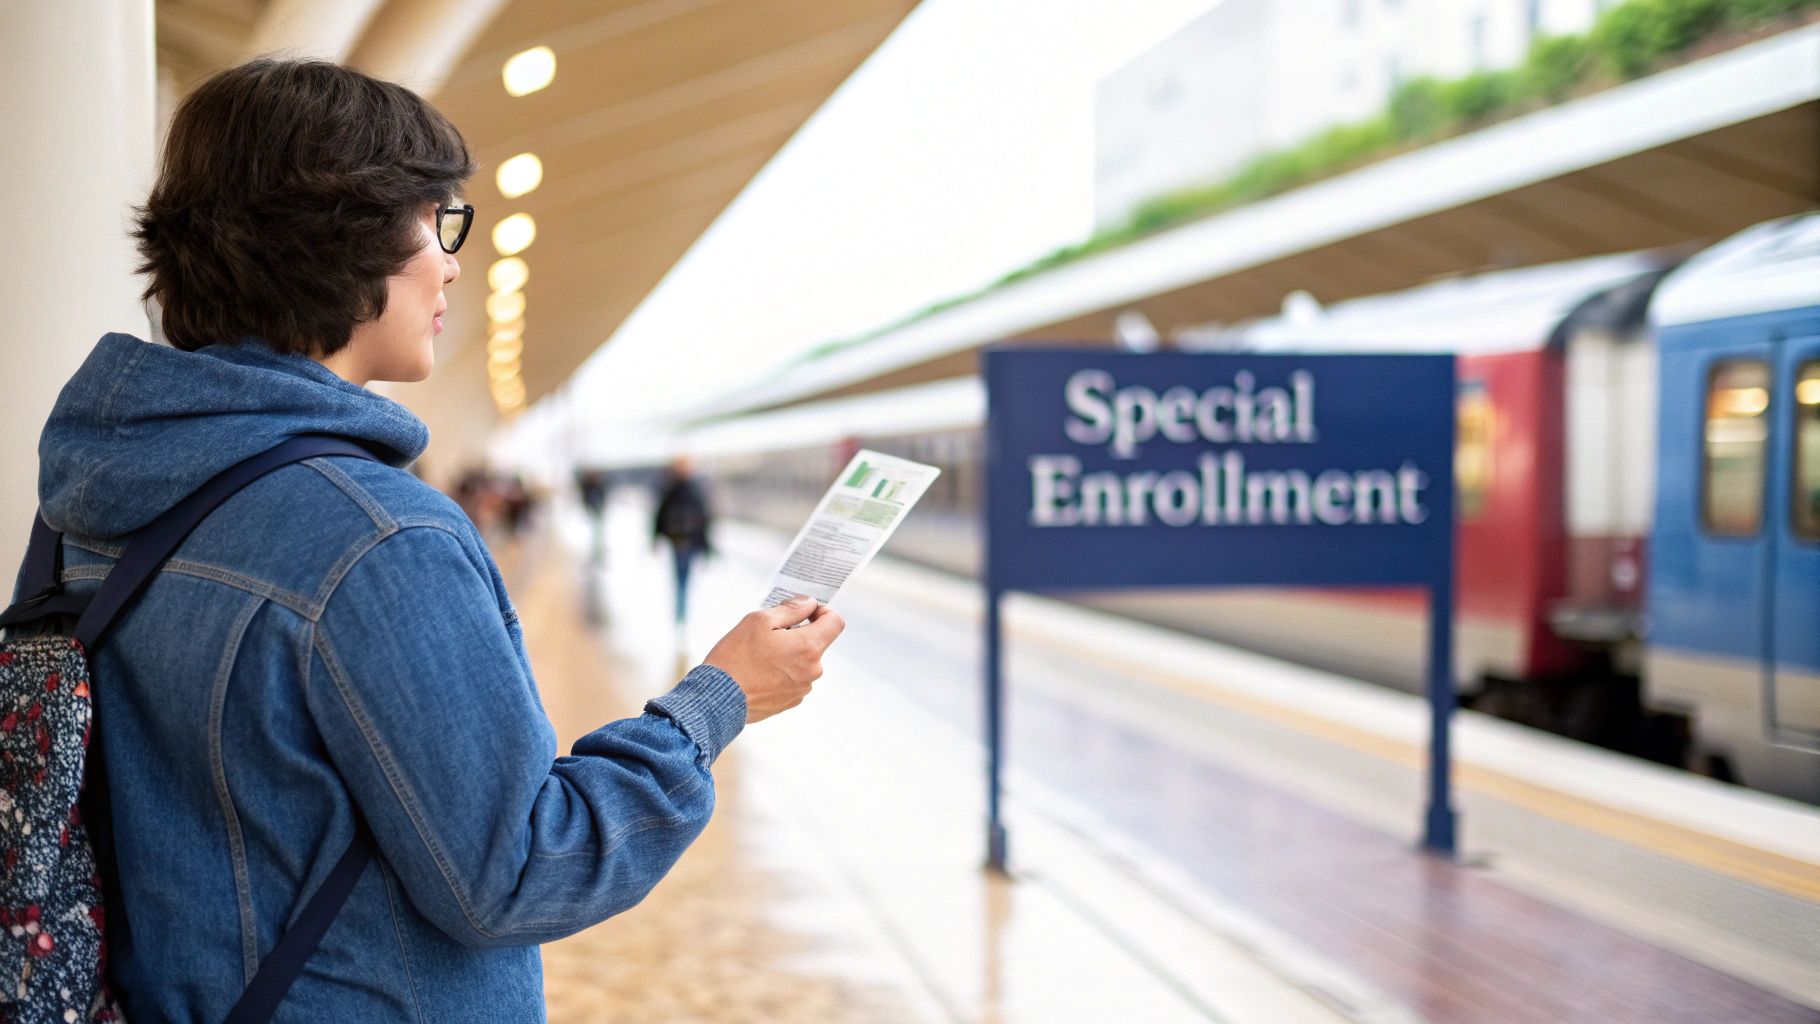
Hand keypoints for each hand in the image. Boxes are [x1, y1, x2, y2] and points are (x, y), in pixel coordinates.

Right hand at [704, 595, 844, 723]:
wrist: (717, 699)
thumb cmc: (736, 658)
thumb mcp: (759, 620)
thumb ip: (791, 609)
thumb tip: (809, 603)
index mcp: (808, 647)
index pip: (835, 622)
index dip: (822, 611)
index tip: (805, 612)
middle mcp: (812, 670)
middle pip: (816, 642)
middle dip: (798, 633)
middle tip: (768, 634)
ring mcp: (802, 688)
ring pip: (803, 661)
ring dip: (788, 654)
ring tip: (759, 656)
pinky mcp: (790, 701)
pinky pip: (793, 679)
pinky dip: (780, 672)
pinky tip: (758, 672)